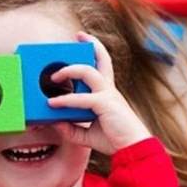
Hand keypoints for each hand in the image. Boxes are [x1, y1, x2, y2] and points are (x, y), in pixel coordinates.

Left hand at [48, 32, 150, 154]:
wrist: (133, 149)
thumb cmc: (115, 140)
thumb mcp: (87, 135)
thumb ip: (71, 129)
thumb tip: (55, 124)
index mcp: (108, 93)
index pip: (102, 66)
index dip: (95, 51)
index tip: (83, 41)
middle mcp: (109, 89)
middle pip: (103, 59)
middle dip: (91, 44)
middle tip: (77, 37)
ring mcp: (108, 95)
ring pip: (88, 72)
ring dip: (69, 70)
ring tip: (54, 76)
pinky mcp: (105, 104)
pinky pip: (82, 98)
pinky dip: (66, 100)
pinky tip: (54, 104)